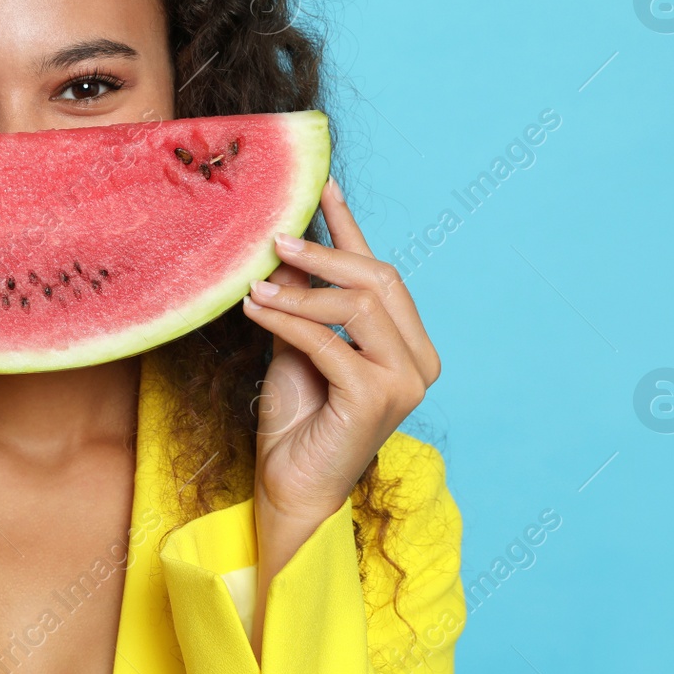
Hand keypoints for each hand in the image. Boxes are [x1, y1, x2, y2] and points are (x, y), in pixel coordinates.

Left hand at [241, 177, 440, 650]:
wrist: (289, 487)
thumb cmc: (296, 422)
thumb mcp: (295, 344)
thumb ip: (301, 299)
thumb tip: (285, 243)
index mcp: (406, 345)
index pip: (379, 273)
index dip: (350, 227)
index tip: (322, 187)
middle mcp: (418, 361)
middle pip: (378, 280)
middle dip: (324, 252)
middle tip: (274, 237)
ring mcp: (404, 381)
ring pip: (357, 306)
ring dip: (300, 288)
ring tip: (255, 284)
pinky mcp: (376, 399)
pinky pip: (328, 341)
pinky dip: (288, 320)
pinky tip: (255, 310)